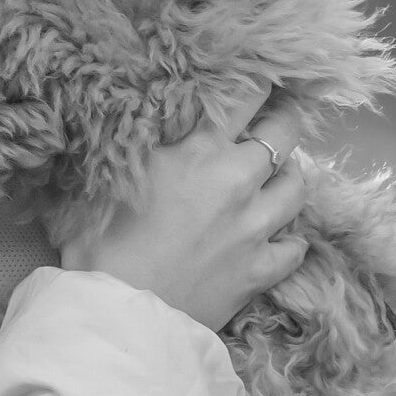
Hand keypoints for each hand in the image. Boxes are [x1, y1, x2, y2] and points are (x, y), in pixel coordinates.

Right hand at [59, 95, 307, 330]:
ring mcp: (254, 228)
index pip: (245, 97)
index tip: (257, 80)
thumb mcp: (106, 179)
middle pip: (285, 133)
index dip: (256, 83)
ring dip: (290, 176)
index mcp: (199, 152)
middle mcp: (237, 181)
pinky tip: (280, 237)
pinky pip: (294, 248)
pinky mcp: (259, 271)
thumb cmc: (99, 245)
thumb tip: (134, 120)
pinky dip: (290, 240)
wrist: (118, 315)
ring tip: (278, 176)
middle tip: (274, 120)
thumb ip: (135, 146)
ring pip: (297, 187)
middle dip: (284, 120)